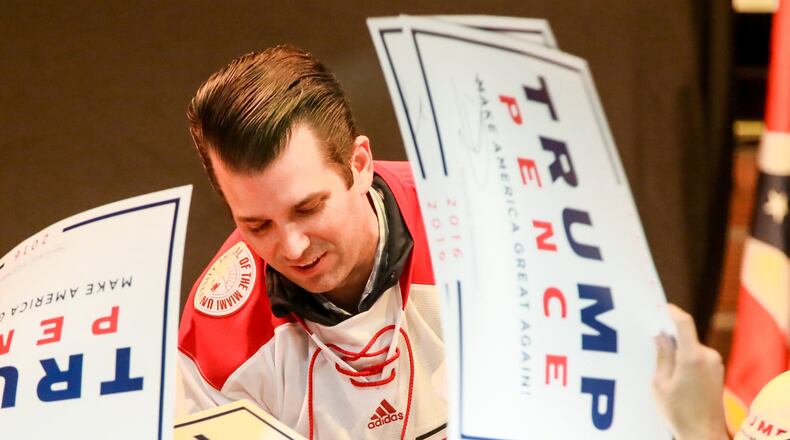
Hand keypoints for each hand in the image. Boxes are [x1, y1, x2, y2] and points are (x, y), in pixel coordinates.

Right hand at [652, 304, 728, 439]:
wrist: (704, 434)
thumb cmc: (679, 413)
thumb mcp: (660, 384)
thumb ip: (662, 356)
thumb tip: (660, 335)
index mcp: (692, 357)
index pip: (684, 322)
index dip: (671, 311)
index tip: (658, 306)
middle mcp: (708, 356)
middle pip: (685, 335)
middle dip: (668, 334)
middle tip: (649, 335)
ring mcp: (715, 364)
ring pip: (690, 346)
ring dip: (676, 348)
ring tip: (657, 357)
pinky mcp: (717, 372)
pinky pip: (697, 356)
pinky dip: (684, 357)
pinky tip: (671, 370)